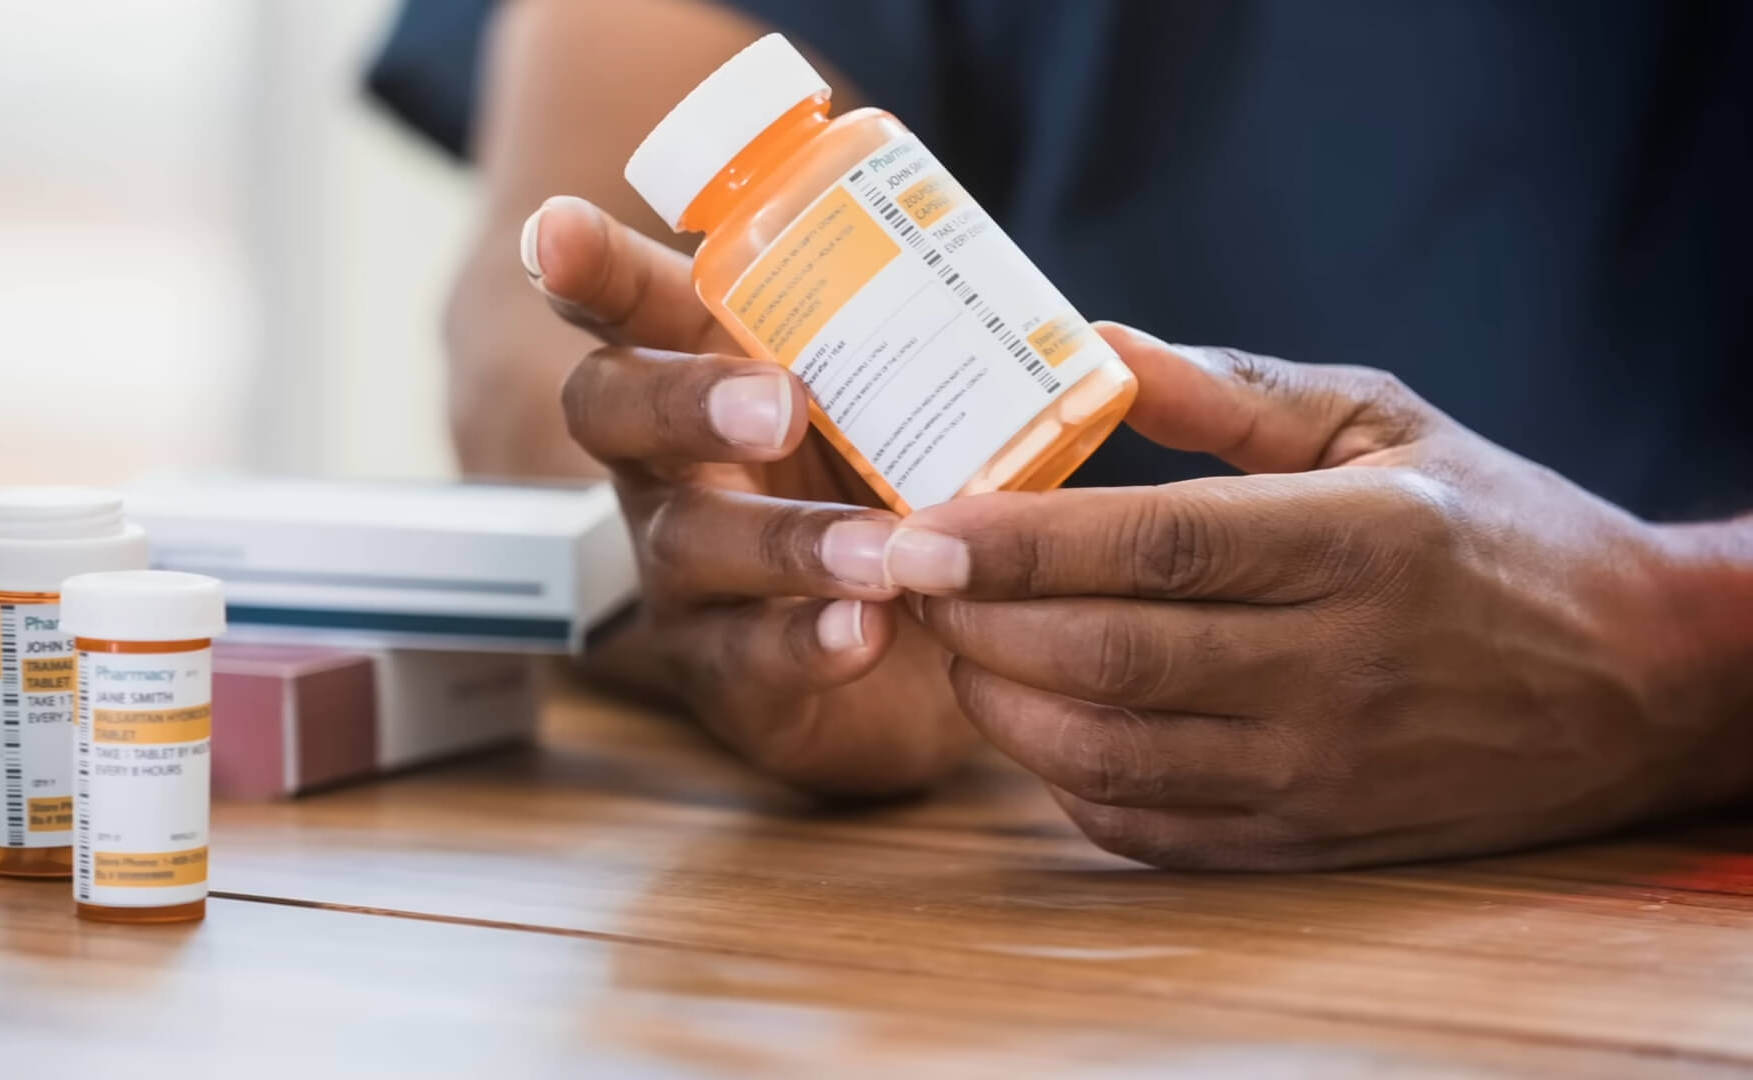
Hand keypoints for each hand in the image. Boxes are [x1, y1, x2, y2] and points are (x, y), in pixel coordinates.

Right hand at [528, 197, 972, 796]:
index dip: (588, 270)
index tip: (557, 232)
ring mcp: (682, 575)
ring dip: (788, 543)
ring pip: (690, 545)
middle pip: (618, 414)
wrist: (935, 655)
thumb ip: (959, 366)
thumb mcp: (917, 410)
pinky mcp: (724, 674)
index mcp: (703, 373)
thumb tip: (1097, 337)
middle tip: (780, 405)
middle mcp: (667, 468)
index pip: (629, 307)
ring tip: (884, 556)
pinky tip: (866, 632)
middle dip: (688, 403)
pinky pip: (744, 660)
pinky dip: (807, 642)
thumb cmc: (904, 489)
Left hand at [890, 323, 1752, 868]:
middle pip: (1107, 656)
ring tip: (958, 639)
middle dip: (976, 619)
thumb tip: (1096, 344)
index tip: (917, 526)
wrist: (1633, 678)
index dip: (1018, 542)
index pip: (1155, 548)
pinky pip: (1146, 826)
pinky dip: (1061, 779)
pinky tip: (1035, 718)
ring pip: (1108, 753)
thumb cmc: (1495, 530)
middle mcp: (1336, 666)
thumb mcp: (1387, 424)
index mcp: (1358, 541)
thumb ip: (1236, 393)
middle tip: (905, 578)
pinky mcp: (1307, 837)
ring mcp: (1320, 768)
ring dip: (999, 701)